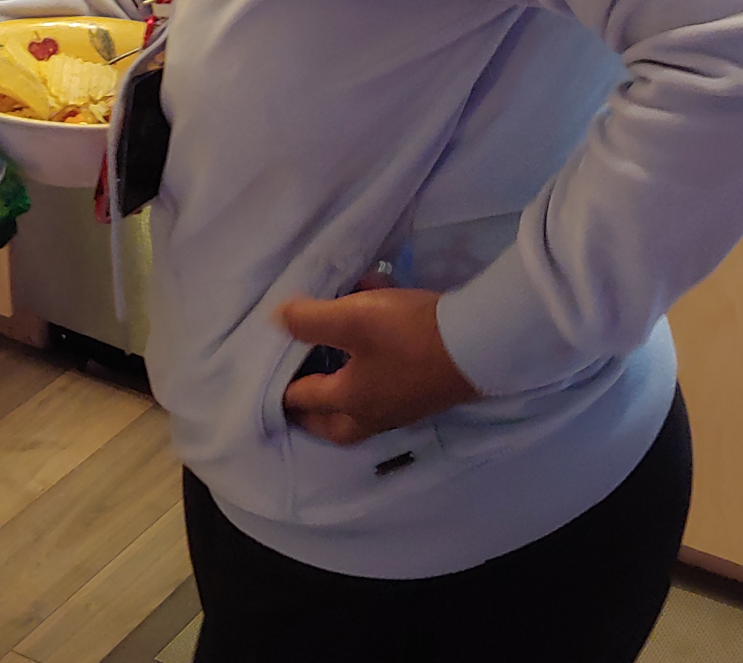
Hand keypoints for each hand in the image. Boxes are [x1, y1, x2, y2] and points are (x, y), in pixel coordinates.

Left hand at [278, 288, 479, 445]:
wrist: (477, 344)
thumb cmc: (407, 335)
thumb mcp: (354, 318)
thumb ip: (312, 320)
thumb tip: (277, 321)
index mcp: (350, 400)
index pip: (304, 398)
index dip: (281, 386)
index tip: (265, 377)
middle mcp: (374, 411)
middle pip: (336, 425)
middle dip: (314, 415)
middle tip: (300, 402)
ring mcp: (403, 404)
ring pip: (363, 406)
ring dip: (345, 393)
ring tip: (335, 368)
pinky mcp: (425, 388)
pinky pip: (388, 379)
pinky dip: (375, 363)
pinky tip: (378, 329)